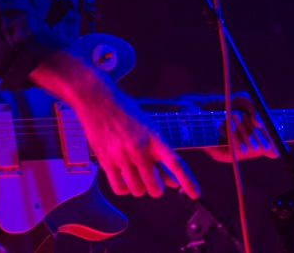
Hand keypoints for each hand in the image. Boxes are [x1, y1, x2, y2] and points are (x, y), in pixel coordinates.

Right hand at [75, 84, 200, 199]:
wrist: (98, 100)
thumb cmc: (126, 112)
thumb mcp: (148, 128)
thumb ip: (160, 155)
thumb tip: (173, 182)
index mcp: (154, 138)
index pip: (175, 163)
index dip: (187, 181)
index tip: (195, 194)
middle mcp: (139, 149)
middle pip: (155, 187)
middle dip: (156, 187)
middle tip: (152, 180)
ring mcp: (122, 157)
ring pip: (138, 190)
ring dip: (139, 187)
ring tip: (135, 176)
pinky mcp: (106, 161)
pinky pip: (120, 189)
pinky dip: (124, 189)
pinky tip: (124, 178)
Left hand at [205, 92, 279, 161]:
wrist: (194, 107)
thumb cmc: (219, 103)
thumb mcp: (242, 100)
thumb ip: (255, 107)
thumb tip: (261, 123)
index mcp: (255, 137)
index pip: (273, 146)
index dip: (275, 138)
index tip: (275, 125)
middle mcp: (247, 148)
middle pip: (266, 147)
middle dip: (258, 130)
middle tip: (245, 115)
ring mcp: (236, 153)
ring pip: (253, 148)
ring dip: (245, 129)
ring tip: (232, 114)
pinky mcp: (223, 156)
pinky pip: (238, 150)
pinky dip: (235, 134)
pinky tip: (226, 123)